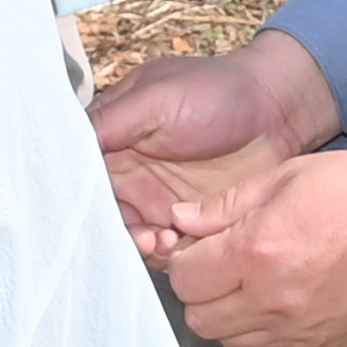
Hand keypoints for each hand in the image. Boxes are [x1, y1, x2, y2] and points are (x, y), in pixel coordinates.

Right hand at [95, 31, 339, 250]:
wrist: (281, 110)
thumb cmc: (220, 91)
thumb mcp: (158, 97)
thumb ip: (111, 121)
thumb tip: (64, 144)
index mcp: (114, 136)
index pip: (81, 173)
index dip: (79, 194)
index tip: (87, 210)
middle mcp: (130, 171)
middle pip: (100, 211)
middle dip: (109, 229)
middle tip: (133, 232)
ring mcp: (159, 198)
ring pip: (130, 234)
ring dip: (137, 244)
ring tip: (159, 242)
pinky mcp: (189, 221)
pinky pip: (166, 247)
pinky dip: (167, 254)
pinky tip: (177, 246)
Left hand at [161, 151, 346, 346]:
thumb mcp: (288, 176)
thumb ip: (227, 205)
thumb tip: (182, 221)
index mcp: (258, 252)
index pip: (184, 277)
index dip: (183, 258)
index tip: (198, 244)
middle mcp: (272, 300)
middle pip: (198, 318)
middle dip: (200, 290)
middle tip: (220, 263)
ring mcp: (296, 330)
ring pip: (228, 340)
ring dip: (226, 314)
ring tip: (250, 281)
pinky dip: (259, 329)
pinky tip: (277, 298)